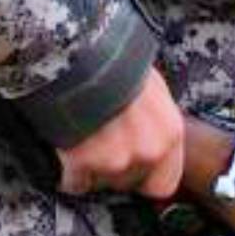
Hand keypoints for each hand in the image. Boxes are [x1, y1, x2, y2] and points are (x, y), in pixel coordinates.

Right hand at [57, 69, 187, 200]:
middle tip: (99, 143)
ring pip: (99, 182)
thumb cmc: (116, 62)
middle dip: (113, 169)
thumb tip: (149, 137)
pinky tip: (65, 146)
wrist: (79, 51)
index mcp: (170, 134)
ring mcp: (114, 160)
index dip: (144, 179)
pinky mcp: (81, 163)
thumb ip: (155, 123)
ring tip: (81, 136)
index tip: (131, 172)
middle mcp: (147, 152)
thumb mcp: (151, 87)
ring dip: (88, 167)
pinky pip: (72, 181)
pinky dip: (66, 171)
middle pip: (127, 182)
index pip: (164, 185)